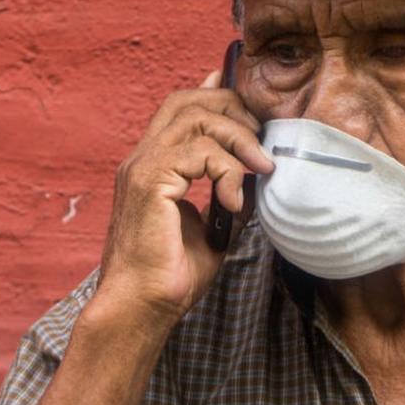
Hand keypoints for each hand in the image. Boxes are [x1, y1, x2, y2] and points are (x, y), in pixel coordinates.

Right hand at [93, 70, 273, 324]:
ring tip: (261, 169)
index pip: (182, 108)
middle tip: (261, 144)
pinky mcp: (149, 181)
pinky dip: (227, 171)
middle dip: (233, 110)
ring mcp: (143, 166)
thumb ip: (228, 194)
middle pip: (188, 100)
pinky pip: (199, 152)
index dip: (218, 97)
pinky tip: (233, 202)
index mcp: (153, 165)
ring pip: (196, 117)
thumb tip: (256, 176)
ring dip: (238, 138)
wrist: (142, 306)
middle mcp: (143, 158)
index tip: (254, 113)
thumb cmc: (172, 276)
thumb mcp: (214, 227)